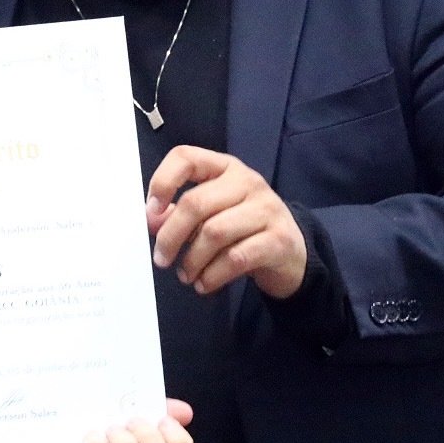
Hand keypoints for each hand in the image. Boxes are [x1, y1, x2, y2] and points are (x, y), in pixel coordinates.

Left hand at [146, 146, 305, 298]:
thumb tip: (152, 220)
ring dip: (192, 260)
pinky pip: (235, 258)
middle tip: (161, 259)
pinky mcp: (278, 240)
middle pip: (196, 203)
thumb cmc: (244, 229)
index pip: (186, 158)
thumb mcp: (212, 215)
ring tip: (186, 275)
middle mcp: (247, 182)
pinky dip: (213, 276)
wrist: (292, 253)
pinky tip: (204, 284)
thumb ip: (181, 214)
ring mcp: (266, 209)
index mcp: (225, 168)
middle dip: (171, 236)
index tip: (151, 212)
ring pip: (214, 233)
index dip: (162, 182)